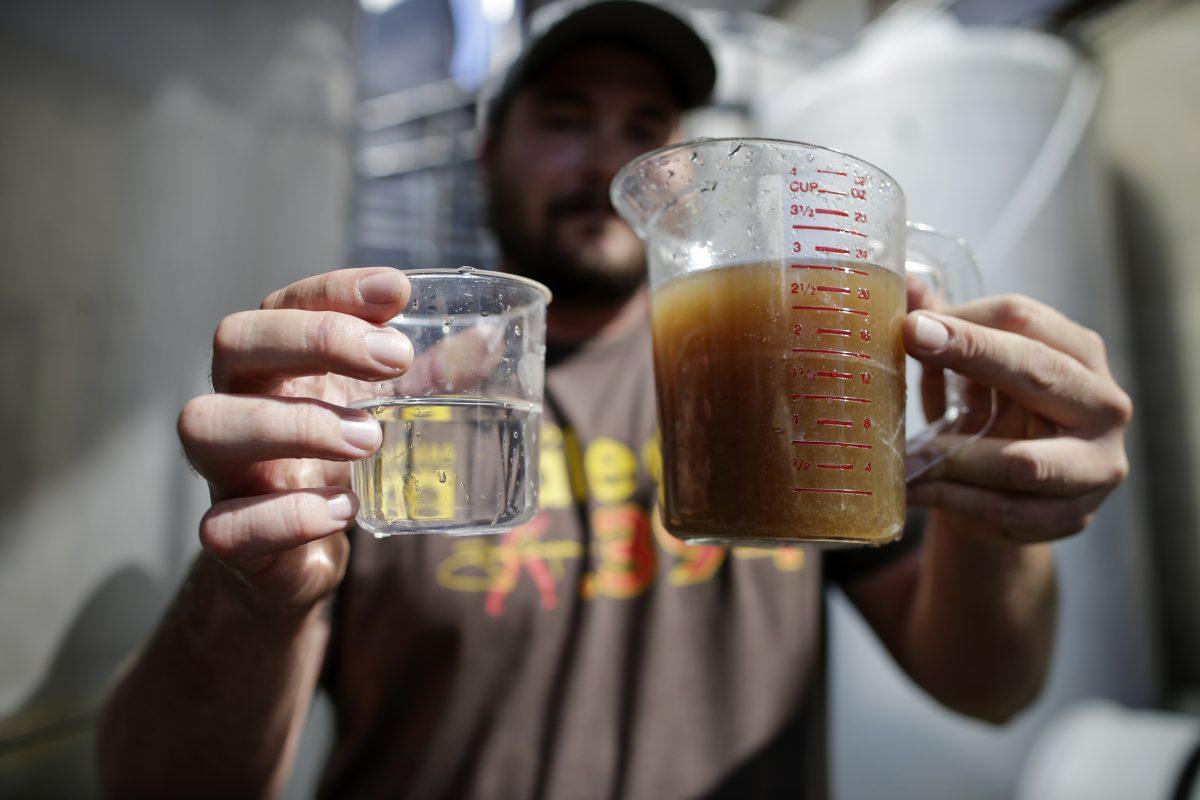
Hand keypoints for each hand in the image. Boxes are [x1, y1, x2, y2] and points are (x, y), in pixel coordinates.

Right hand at [177, 268, 412, 609]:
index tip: (397, 291)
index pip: (282, 303)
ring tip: (370, 439)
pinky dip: (288, 516)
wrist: (298, 560)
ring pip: (207, 426)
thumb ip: (429, 377)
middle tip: (395, 360)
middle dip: (315, 338)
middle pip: (233, 341)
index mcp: (275, 366)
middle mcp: (237, 405)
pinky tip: (344, 511)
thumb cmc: (338, 464)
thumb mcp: (383, 413)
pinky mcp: (230, 539)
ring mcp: (225, 471)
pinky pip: (225, 526)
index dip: (333, 290)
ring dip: (296, 425)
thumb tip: (489, 339)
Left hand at [903, 286, 1131, 543]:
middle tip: (909, 341)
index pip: (1025, 320)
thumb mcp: (968, 371)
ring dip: (951, 457)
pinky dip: (951, 500)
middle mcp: (1102, 405)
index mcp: (1080, 354)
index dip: (964, 321)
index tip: (911, 323)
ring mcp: (1094, 466)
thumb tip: (908, 283)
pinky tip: (913, 490)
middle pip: (1036, 372)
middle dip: (969, 354)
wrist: (1009, 499)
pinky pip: (1004, 510)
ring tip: (900, 453)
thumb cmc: (989, 418)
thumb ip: (944, 327)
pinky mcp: (1070, 516)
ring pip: (1021, 462)